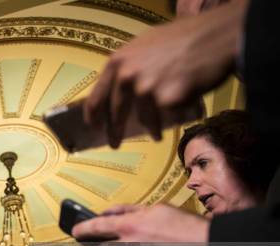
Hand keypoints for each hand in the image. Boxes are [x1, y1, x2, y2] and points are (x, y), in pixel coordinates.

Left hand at [83, 0, 247, 146]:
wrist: (217, 36)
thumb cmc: (185, 37)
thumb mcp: (145, 45)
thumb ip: (129, 66)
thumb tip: (117, 88)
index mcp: (118, 61)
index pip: (97, 97)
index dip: (94, 116)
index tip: (94, 127)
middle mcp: (127, 75)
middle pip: (116, 114)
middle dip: (115, 132)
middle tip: (115, 144)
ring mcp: (146, 88)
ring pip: (144, 119)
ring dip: (151, 130)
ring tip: (157, 135)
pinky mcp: (165, 100)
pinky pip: (166, 117)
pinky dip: (172, 120)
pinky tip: (180, 115)